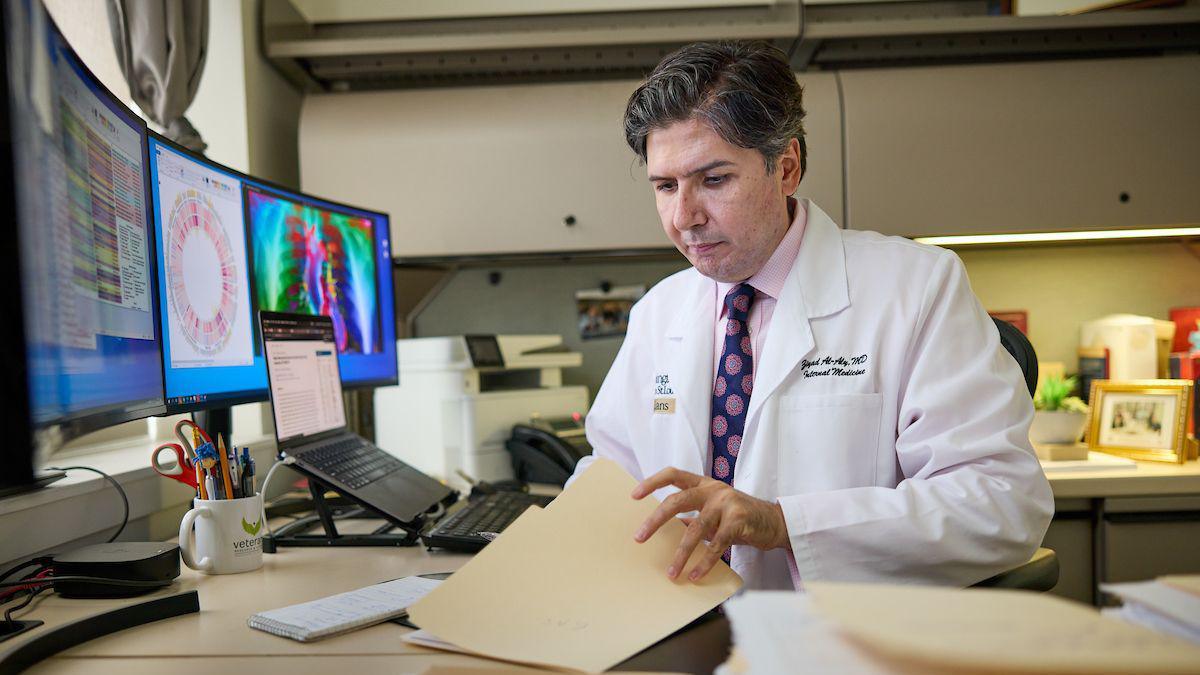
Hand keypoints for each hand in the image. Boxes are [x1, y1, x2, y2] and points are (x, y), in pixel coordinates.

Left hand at [631, 467, 788, 581]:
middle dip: (656, 519)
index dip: (652, 482)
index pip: (674, 475)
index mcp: (704, 484)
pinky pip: (717, 545)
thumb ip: (693, 515)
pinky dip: (704, 562)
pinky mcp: (739, 521)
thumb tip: (667, 527)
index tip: (633, 495)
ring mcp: (727, 503)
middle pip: (677, 500)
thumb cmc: (741, 517)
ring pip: (696, 529)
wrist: (776, 522)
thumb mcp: (715, 511)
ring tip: (671, 572)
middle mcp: (713, 490)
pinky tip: (695, 574)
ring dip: (681, 553)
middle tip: (639, 537)